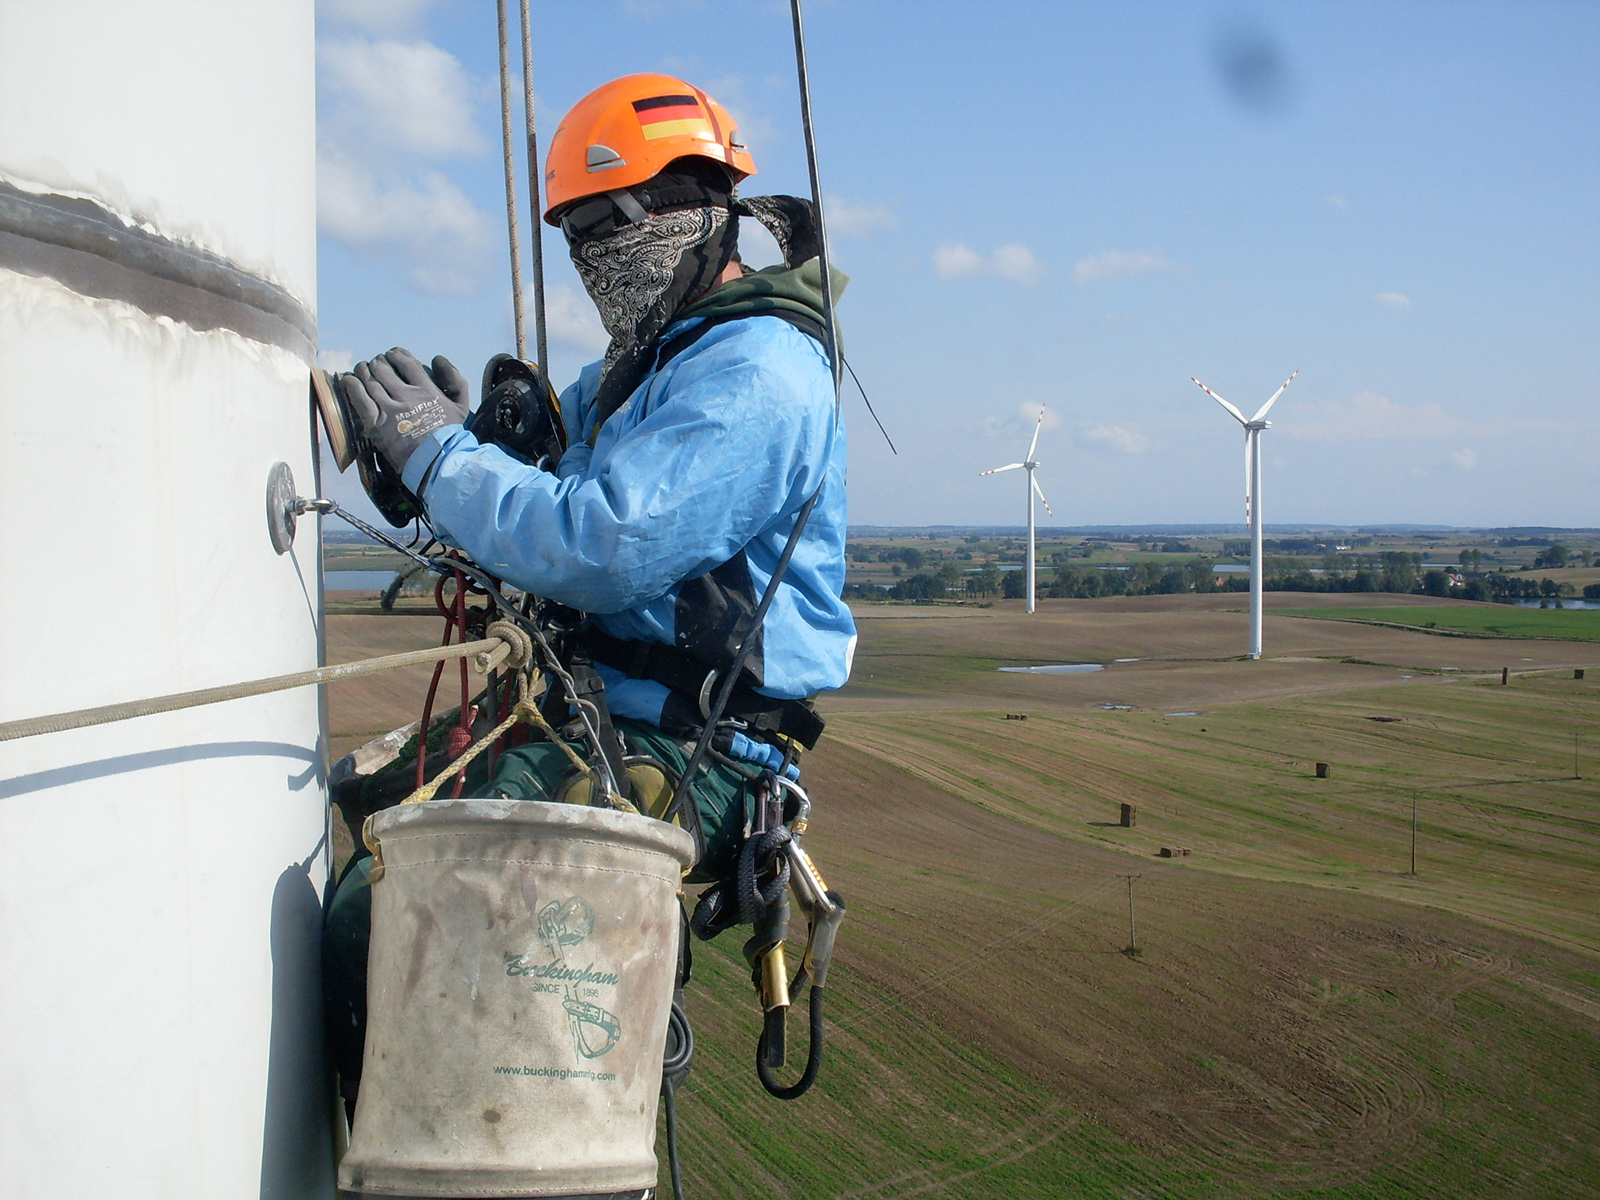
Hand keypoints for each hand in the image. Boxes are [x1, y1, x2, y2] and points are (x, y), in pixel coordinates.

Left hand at [338, 348, 470, 474]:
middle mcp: (406, 396)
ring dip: (362, 370)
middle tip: (376, 364)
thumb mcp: (462, 406)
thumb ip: (455, 379)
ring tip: (362, 369)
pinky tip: (347, 379)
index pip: (405, 361)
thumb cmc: (450, 436)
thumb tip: (437, 358)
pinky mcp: (376, 424)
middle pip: (383, 368)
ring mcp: (390, 409)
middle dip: (378, 362)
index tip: (392, 356)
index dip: (395, 354)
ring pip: (368, 380)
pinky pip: (359, 398)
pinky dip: (351, 385)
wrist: (436, 462)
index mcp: (426, 389)